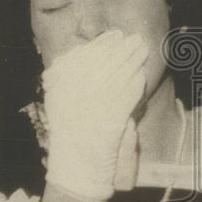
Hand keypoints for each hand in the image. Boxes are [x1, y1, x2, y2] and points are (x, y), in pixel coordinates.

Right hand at [42, 30, 147, 200]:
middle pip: (107, 62)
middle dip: (124, 48)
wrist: (77, 165)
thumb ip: (64, 75)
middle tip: (136, 39)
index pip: (87, 56)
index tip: (116, 35)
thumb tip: (81, 50)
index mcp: (63, 85)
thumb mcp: (57, 100)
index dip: (104, 43)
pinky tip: (142, 75)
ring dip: (135, 61)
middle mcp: (77, 92)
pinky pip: (129, 95)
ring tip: (143, 51)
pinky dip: (137, 83)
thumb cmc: (68, 131)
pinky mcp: (114, 118)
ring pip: (121, 75)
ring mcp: (96, 105)